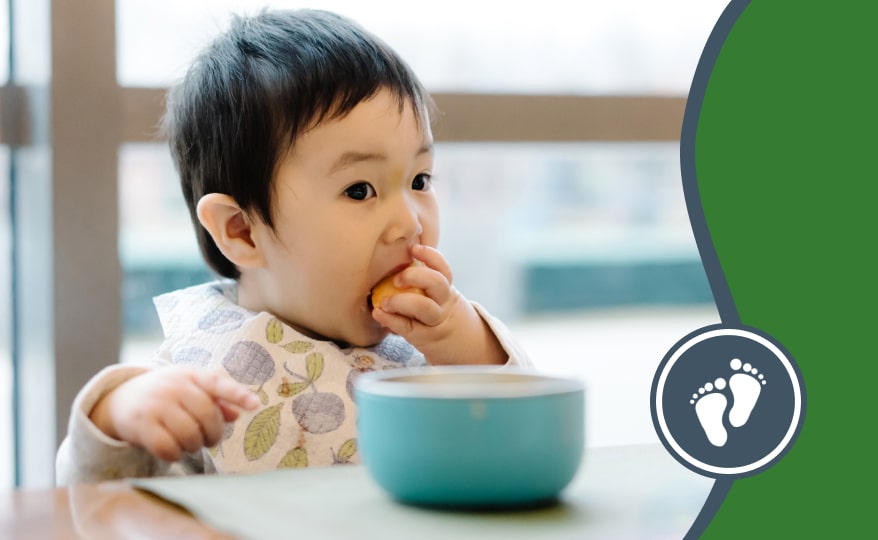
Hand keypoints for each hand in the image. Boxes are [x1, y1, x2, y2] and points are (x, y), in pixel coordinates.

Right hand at [89, 366, 259, 461]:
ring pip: (189, 434)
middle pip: (207, 415)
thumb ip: (215, 400)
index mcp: (189, 374)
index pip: (217, 382)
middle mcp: (173, 386)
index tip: (255, 405)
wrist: (120, 399)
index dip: (237, 394)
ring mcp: (156, 404)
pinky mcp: (141, 425)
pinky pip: (168, 447)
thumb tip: (238, 414)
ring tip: (190, 444)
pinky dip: (175, 455)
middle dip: (214, 433)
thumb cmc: (165, 395)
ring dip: (194, 446)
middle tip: (209, 440)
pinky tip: (173, 451)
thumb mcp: (189, 389)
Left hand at [371, 244, 505, 364]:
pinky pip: (408, 327)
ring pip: (424, 307)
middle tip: (397, 279)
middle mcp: (444, 303)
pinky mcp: (424, 337)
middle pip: (437, 283)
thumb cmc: (438, 315)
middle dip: (416, 276)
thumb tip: (389, 263)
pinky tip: (378, 314)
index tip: (414, 249)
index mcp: (447, 289)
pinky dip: (391, 320)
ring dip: (401, 301)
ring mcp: (435, 321)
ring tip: (384, 302)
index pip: (443, 269)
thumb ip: (422, 285)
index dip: (431, 256)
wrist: (459, 346)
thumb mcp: (439, 299)